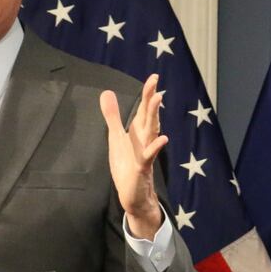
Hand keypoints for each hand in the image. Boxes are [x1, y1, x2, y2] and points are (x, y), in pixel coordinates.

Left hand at [100, 74, 168, 238]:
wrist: (134, 195)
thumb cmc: (126, 166)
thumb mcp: (116, 138)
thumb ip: (112, 116)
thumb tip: (107, 92)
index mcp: (138, 132)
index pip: (143, 109)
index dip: (147, 93)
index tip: (154, 76)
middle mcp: (144, 139)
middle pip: (148, 115)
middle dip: (150, 97)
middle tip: (155, 80)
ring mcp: (145, 152)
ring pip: (151, 131)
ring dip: (154, 115)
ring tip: (158, 98)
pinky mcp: (142, 167)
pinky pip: (149, 156)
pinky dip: (155, 147)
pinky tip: (163, 139)